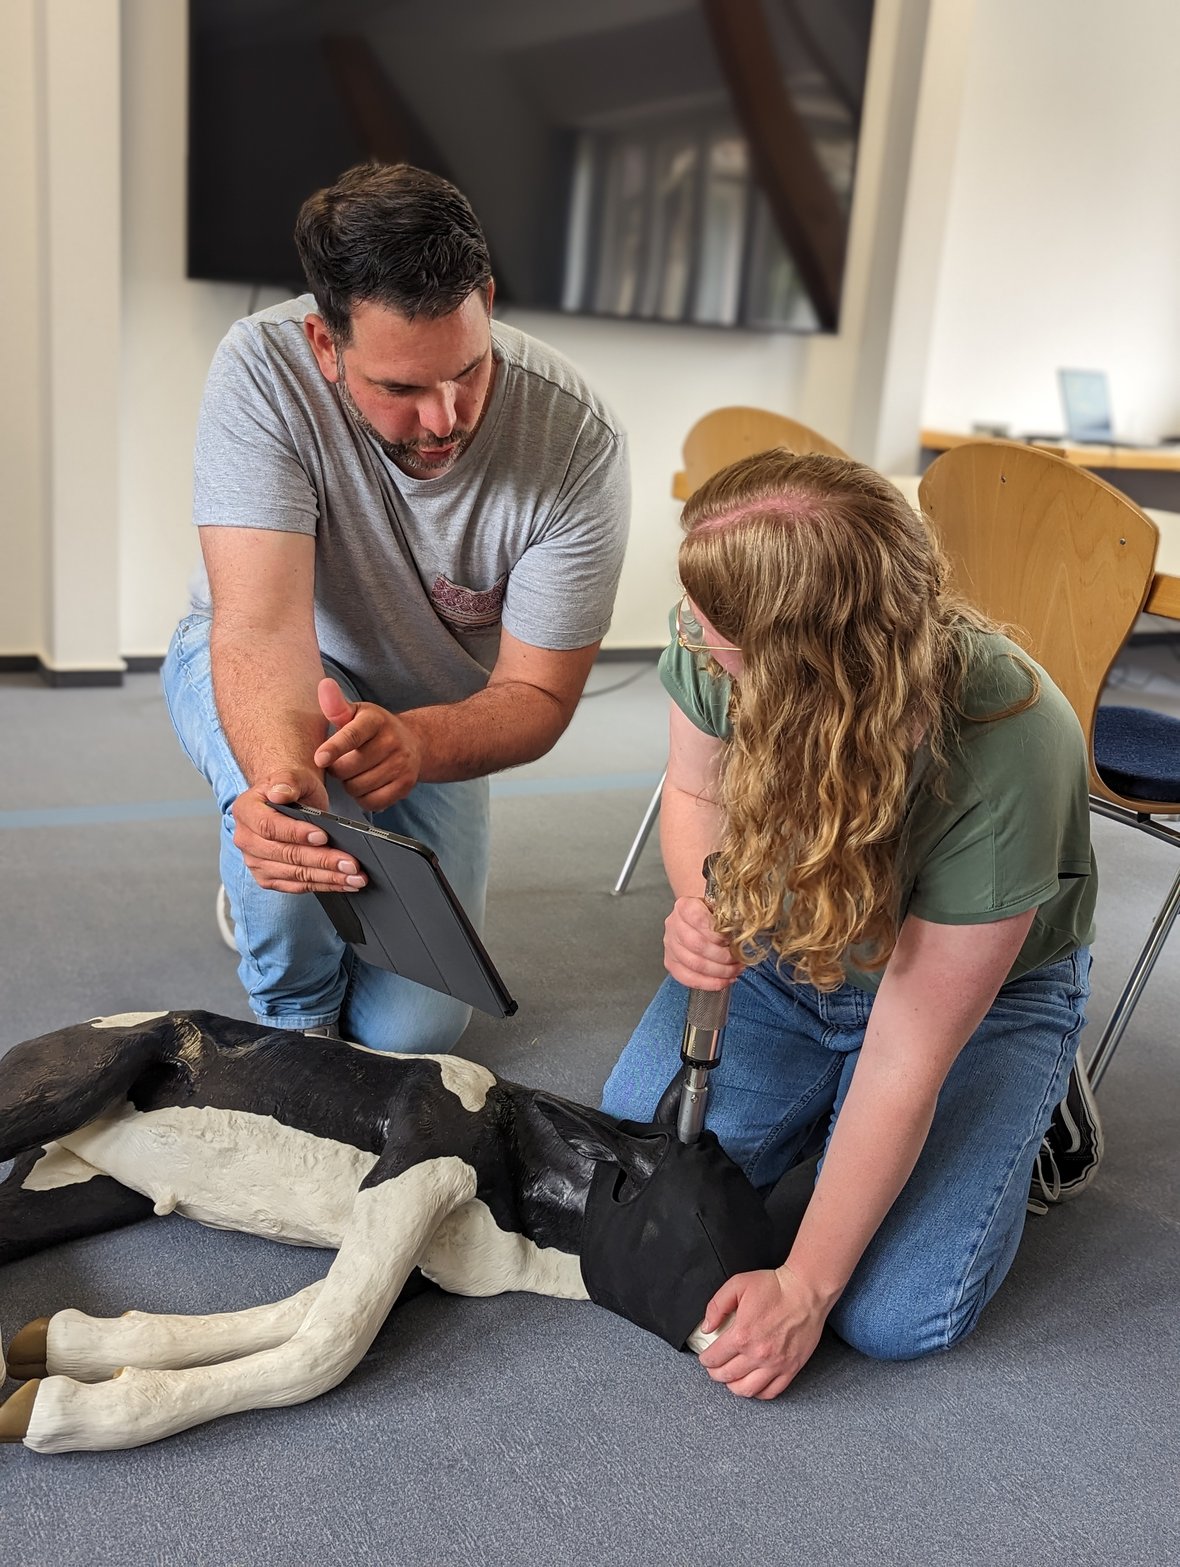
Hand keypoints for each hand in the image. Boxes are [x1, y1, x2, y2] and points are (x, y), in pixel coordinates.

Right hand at [231, 769, 367, 894]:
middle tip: (351, 863)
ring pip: (295, 874)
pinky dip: (324, 885)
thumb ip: (288, 781)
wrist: (292, 800)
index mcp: (246, 811)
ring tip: (355, 876)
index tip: (323, 837)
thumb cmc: (294, 788)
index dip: (296, 833)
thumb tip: (280, 793)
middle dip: (322, 860)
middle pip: (285, 855)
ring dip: (328, 877)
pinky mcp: (269, 879)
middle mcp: (246, 840)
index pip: (269, 826)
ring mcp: (256, 862)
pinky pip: (297, 886)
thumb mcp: (294, 776)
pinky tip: (344, 882)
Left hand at [313, 678, 423, 811]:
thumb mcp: (356, 713)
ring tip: (355, 773)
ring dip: (349, 785)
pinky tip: (366, 786)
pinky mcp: (406, 785)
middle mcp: (392, 741)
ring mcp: (402, 764)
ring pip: (358, 787)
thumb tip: (324, 685)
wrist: (413, 743)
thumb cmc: (374, 729)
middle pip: (349, 768)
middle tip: (341, 763)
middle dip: (338, 769)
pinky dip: (363, 798)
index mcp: (375, 720)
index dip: (334, 748)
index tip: (319, 758)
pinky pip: (372, 802)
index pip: (353, 735)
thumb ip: (336, 706)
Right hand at [664, 895, 742, 989]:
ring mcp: (670, 944)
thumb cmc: (713, 912)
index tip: (732, 939)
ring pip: (694, 963)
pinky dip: (708, 983)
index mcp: (685, 906)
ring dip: (719, 971)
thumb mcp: (722, 905)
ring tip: (735, 970)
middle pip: (697, 945)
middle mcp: (674, 924)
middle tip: (738, 959)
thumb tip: (745, 928)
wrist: (700, 917)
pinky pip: (687, 978)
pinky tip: (723, 981)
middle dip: (723, 956)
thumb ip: (731, 913)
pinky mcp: (671, 962)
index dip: (717, 933)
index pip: (698, 918)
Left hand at [696, 1265, 829, 1399]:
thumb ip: (717, 1306)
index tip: (705, 1358)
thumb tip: (707, 1326)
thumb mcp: (737, 1285)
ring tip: (730, 1379)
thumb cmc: (776, 1287)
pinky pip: (771, 1392)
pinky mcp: (791, 1368)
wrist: (806, 1291)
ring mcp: (776, 1364)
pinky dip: (758, 1393)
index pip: (715, 1358)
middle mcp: (758, 1354)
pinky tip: (753, 1385)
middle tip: (714, 1368)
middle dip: (715, 1373)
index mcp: (742, 1335)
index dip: (705, 1359)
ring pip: (747, 1389)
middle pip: (727, 1376)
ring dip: (733, 1386)